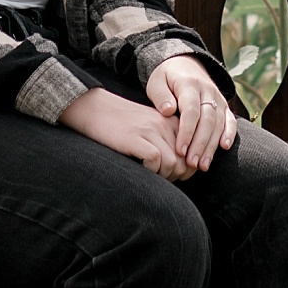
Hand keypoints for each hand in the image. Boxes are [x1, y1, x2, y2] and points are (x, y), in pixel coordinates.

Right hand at [59, 89, 195, 180]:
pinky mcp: (135, 138)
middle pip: (185, 161)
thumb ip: (167, 141)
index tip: (174, 176)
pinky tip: (141, 169)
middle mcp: (165, 124)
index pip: (193, 151)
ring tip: (151, 176)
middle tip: (161, 179)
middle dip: (175, 177)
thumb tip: (182, 169)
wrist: (95, 109)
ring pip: (173, 163)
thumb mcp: (150, 127)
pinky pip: (155, 161)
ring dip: (163, 177)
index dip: (187, 170)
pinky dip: (151, 171)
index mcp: (171, 121)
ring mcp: (150, 130)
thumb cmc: (122, 124)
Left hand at [146, 56, 237, 172]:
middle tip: (191, 164)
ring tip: (203, 165)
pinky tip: (224, 148)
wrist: (184, 63)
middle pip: (207, 120)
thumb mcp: (156, 82)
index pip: (191, 110)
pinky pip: (230, 120)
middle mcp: (207, 90)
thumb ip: (160, 96)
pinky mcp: (224, 104)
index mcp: (189, 84)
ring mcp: (218, 97)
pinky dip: (229, 134)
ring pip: (219, 123)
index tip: (180, 150)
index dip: (187, 132)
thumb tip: (168, 110)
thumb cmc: (166, 78)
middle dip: (200, 144)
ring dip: (211, 145)